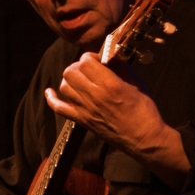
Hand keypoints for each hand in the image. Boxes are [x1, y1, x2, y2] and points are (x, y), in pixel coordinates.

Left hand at [45, 52, 163, 154]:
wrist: (143, 139)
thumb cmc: (144, 111)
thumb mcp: (138, 84)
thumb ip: (122, 67)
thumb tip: (110, 55)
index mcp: (109, 84)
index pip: (85, 61)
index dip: (90, 57)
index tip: (98, 61)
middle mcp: (94, 96)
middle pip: (70, 72)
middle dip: (78, 67)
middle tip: (88, 70)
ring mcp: (85, 109)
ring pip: (64, 86)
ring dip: (70, 80)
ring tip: (80, 82)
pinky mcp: (81, 120)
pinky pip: (59, 108)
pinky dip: (52, 99)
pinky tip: (50, 92)